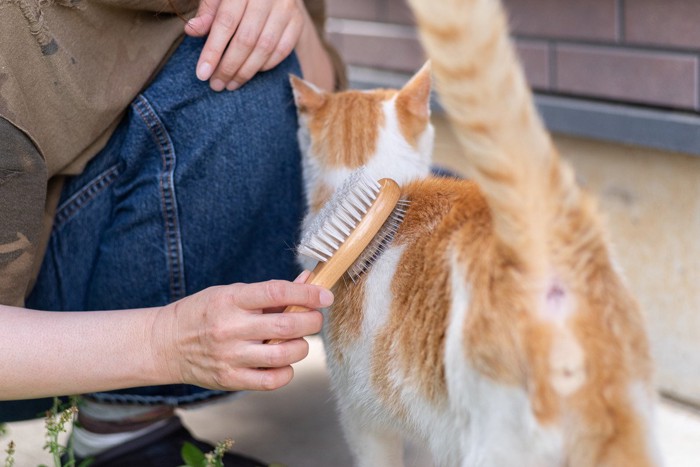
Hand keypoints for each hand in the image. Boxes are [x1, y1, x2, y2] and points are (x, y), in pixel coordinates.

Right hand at [152, 273, 331, 390]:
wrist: (166, 344)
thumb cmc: (204, 313)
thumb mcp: (231, 293)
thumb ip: (270, 293)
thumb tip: (308, 283)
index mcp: (230, 299)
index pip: (277, 292)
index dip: (307, 293)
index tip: (324, 296)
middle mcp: (230, 328)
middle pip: (288, 325)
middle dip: (312, 321)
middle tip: (314, 319)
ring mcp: (230, 356)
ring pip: (285, 354)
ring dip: (302, 346)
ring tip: (296, 340)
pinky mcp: (230, 380)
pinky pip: (272, 380)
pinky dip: (287, 371)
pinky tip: (282, 362)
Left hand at [185, 0, 305, 90]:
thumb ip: (207, 11)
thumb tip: (192, 30)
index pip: (226, 23)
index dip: (213, 50)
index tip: (202, 74)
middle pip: (246, 39)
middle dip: (229, 66)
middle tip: (216, 84)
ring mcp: (286, 9)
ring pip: (265, 48)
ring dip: (246, 71)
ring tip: (230, 84)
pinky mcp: (298, 22)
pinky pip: (282, 51)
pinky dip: (265, 66)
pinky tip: (250, 72)